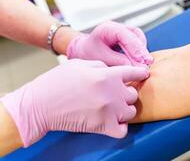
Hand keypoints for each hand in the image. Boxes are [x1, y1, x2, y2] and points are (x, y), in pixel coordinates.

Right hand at [0, 59, 148, 146]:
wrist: (40, 104)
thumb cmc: (57, 81)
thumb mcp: (80, 63)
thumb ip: (101, 65)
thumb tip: (113, 71)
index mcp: (106, 74)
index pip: (134, 72)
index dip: (140, 73)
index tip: (143, 74)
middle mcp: (111, 92)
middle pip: (133, 94)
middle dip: (126, 93)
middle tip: (116, 94)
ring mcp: (108, 110)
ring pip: (131, 112)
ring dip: (124, 109)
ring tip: (114, 108)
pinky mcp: (102, 126)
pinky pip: (123, 130)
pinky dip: (121, 127)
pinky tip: (113, 122)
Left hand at [66, 21, 153, 65]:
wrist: (84, 52)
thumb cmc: (89, 53)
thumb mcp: (100, 58)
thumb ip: (117, 61)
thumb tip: (135, 67)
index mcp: (108, 28)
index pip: (125, 35)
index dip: (135, 47)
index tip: (142, 59)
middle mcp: (118, 28)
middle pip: (135, 35)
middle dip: (141, 50)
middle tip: (148, 62)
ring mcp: (124, 32)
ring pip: (138, 38)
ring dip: (143, 51)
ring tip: (147, 64)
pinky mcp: (128, 40)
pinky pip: (138, 44)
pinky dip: (140, 52)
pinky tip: (142, 62)